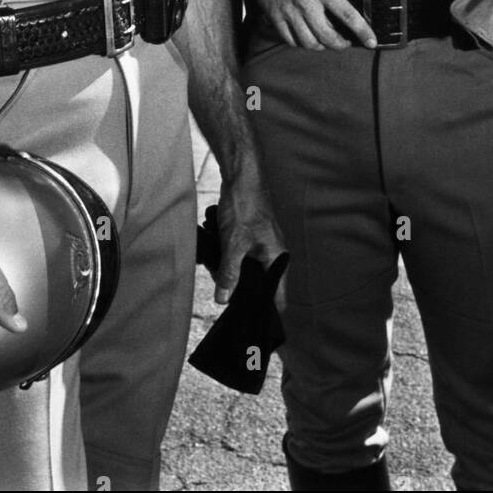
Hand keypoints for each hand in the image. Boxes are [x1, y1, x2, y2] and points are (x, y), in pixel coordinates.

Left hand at [212, 152, 287, 307]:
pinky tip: (214, 248)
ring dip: (229, 268)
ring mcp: (262, 244)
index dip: (264, 309)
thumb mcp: (234, 243)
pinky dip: (226, 255)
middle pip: (257, 284)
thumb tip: (223, 300)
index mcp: (278, 258)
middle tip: (219, 281)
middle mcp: (274, 254)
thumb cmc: (245, 205)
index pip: (278, 296)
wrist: (241, 175)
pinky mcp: (250, 236)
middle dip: (237, 285)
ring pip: (245, 269)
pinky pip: (239, 255)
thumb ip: (230, 273)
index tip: (247, 317)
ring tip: (214, 261)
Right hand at [248, 0, 375, 49]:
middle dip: (340, 45)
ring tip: (325, 40)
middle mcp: (306, 3)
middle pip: (328, 37)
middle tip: (345, 42)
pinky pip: (289, 39)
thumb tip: (340, 2)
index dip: (363, 32)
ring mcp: (289, 11)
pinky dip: (300, 43)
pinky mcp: (274, 16)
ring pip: (309, 43)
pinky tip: (305, 36)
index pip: (348, 16)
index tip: (371, 42)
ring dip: (321, 46)